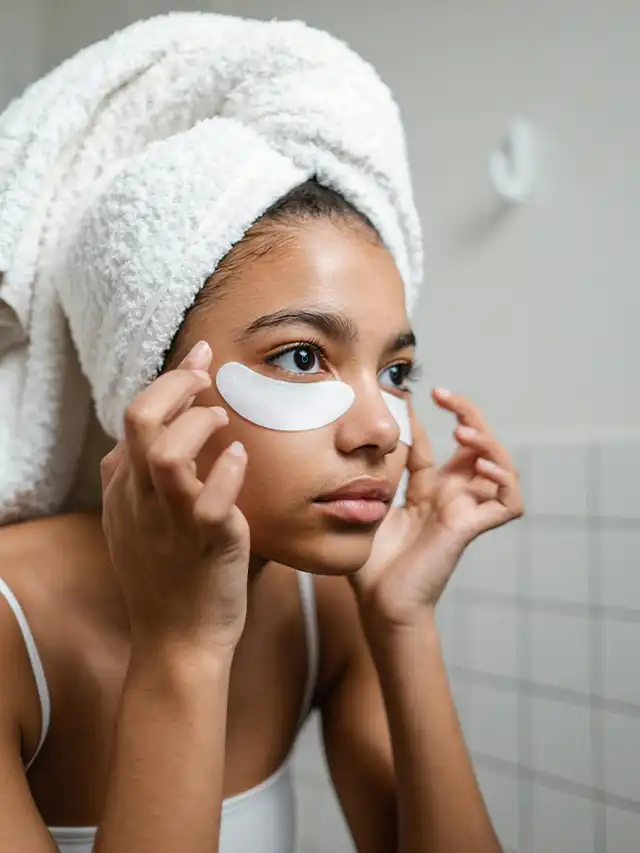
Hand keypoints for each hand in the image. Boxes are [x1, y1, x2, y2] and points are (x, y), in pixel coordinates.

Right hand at [100, 341, 249, 652]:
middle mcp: (140, 502)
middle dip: (176, 385)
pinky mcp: (205, 544)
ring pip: (165, 454)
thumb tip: (190, 437)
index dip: (166, 383)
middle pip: (140, 422)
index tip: (199, 361)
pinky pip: (211, 499)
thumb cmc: (172, 579)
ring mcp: (170, 522)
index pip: (132, 419)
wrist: (177, 643)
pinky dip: (228, 470)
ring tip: (222, 420)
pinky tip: (239, 458)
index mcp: (125, 492)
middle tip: (207, 374)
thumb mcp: (145, 525)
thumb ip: (155, 482)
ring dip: (198, 425)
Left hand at [351, 389, 523, 629]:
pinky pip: (508, 503)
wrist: (375, 603)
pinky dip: (504, 482)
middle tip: (447, 397)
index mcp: (431, 489)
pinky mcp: (469, 529)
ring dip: (489, 444)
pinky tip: (482, 469)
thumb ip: (384, 467)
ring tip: (464, 434)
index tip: (427, 392)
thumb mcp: (374, 499)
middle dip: (470, 415)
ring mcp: (464, 511)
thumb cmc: (370, 560)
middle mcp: (453, 496)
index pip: (448, 442)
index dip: (445, 414)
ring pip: (501, 467)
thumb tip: (386, 427)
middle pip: (480, 446)